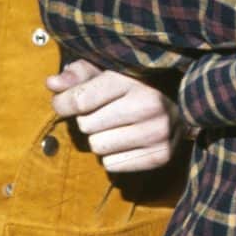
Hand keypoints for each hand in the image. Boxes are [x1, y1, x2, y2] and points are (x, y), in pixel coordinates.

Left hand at [46, 59, 183, 174]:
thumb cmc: (136, 83)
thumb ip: (79, 74)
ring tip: (116, 126)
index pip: (81, 100)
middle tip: (103, 112)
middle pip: (86, 125)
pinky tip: (127, 141)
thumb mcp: (108, 69)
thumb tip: (51, 83)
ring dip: (100, 138)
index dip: (62, 103)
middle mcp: (148, 105)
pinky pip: (112, 165)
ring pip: (97, 147)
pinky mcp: (161, 155)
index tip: (62, 102)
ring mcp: (157, 132)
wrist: (183, 102)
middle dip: (87, 119)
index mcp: (132, 80)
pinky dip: (113, 156)